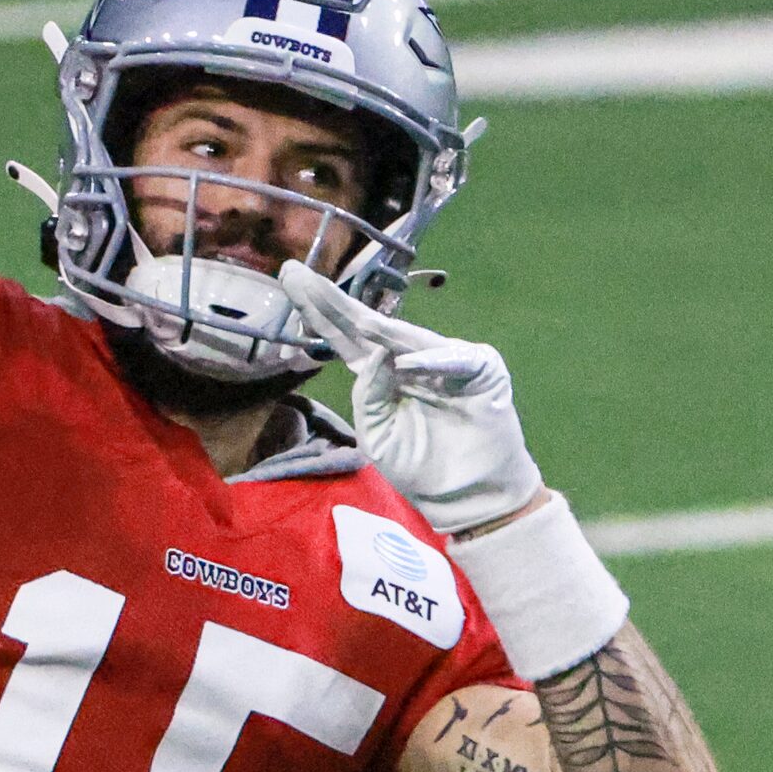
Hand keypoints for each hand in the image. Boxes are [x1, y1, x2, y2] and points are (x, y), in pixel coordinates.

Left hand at [276, 261, 544, 535]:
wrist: (469, 497)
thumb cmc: (422, 467)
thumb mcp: (378, 435)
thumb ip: (368, 394)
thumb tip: (373, 352)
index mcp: (381, 373)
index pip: (344, 336)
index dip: (318, 310)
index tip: (290, 280)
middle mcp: (410, 357)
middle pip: (366, 324)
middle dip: (333, 300)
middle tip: (298, 274)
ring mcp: (446, 359)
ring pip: (408, 338)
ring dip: (381, 327)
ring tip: (354, 319)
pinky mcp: (481, 370)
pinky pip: (453, 360)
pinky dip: (431, 362)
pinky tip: (406, 363)